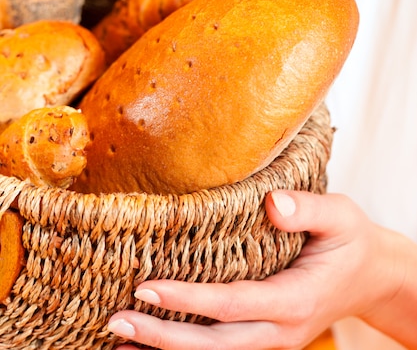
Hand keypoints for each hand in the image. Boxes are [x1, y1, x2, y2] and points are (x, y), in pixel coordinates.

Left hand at [107, 190, 414, 349]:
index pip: (232, 304)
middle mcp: (281, 330)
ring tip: (121, 337)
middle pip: (214, 344)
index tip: (147, 287)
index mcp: (295, 298)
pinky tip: (154, 339)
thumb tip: (272, 204)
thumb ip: (308, 209)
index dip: (188, 299)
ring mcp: (273, 340)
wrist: (370, 277)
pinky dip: (186, 349)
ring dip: (168, 348)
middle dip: (163, 336)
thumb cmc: (350, 242)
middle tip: (117, 321)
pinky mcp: (266, 339)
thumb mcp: (340, 216)